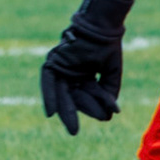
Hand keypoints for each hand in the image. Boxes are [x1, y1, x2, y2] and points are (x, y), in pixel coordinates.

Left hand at [40, 19, 123, 135]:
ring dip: (62, 110)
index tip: (106, 116)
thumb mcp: (110, 73)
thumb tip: (111, 113)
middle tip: (73, 133)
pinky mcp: (53, 62)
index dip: (94, 106)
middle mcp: (70, 73)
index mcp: (83, 75)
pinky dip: (49, 96)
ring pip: (60, 93)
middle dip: (71, 115)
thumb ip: (108, 91)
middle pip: (70, 97)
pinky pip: (48, 82)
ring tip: (69, 127)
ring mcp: (61, 67)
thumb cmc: (107, 46)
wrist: (101, 26)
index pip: (86, 96)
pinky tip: (51, 112)